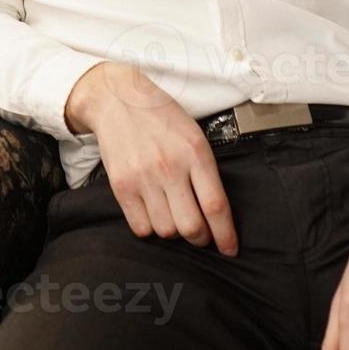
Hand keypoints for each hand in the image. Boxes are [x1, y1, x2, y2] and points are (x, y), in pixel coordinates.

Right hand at [65, 62, 238, 256]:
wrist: (118, 100)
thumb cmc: (161, 117)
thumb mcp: (194, 135)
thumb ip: (206, 170)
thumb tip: (217, 212)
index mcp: (195, 152)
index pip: (216, 206)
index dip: (226, 235)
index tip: (230, 249)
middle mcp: (170, 167)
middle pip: (191, 227)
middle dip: (201, 238)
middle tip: (201, 234)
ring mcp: (143, 178)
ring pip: (166, 231)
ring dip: (174, 232)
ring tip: (174, 215)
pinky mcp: (121, 187)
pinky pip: (141, 228)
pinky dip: (150, 228)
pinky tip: (154, 213)